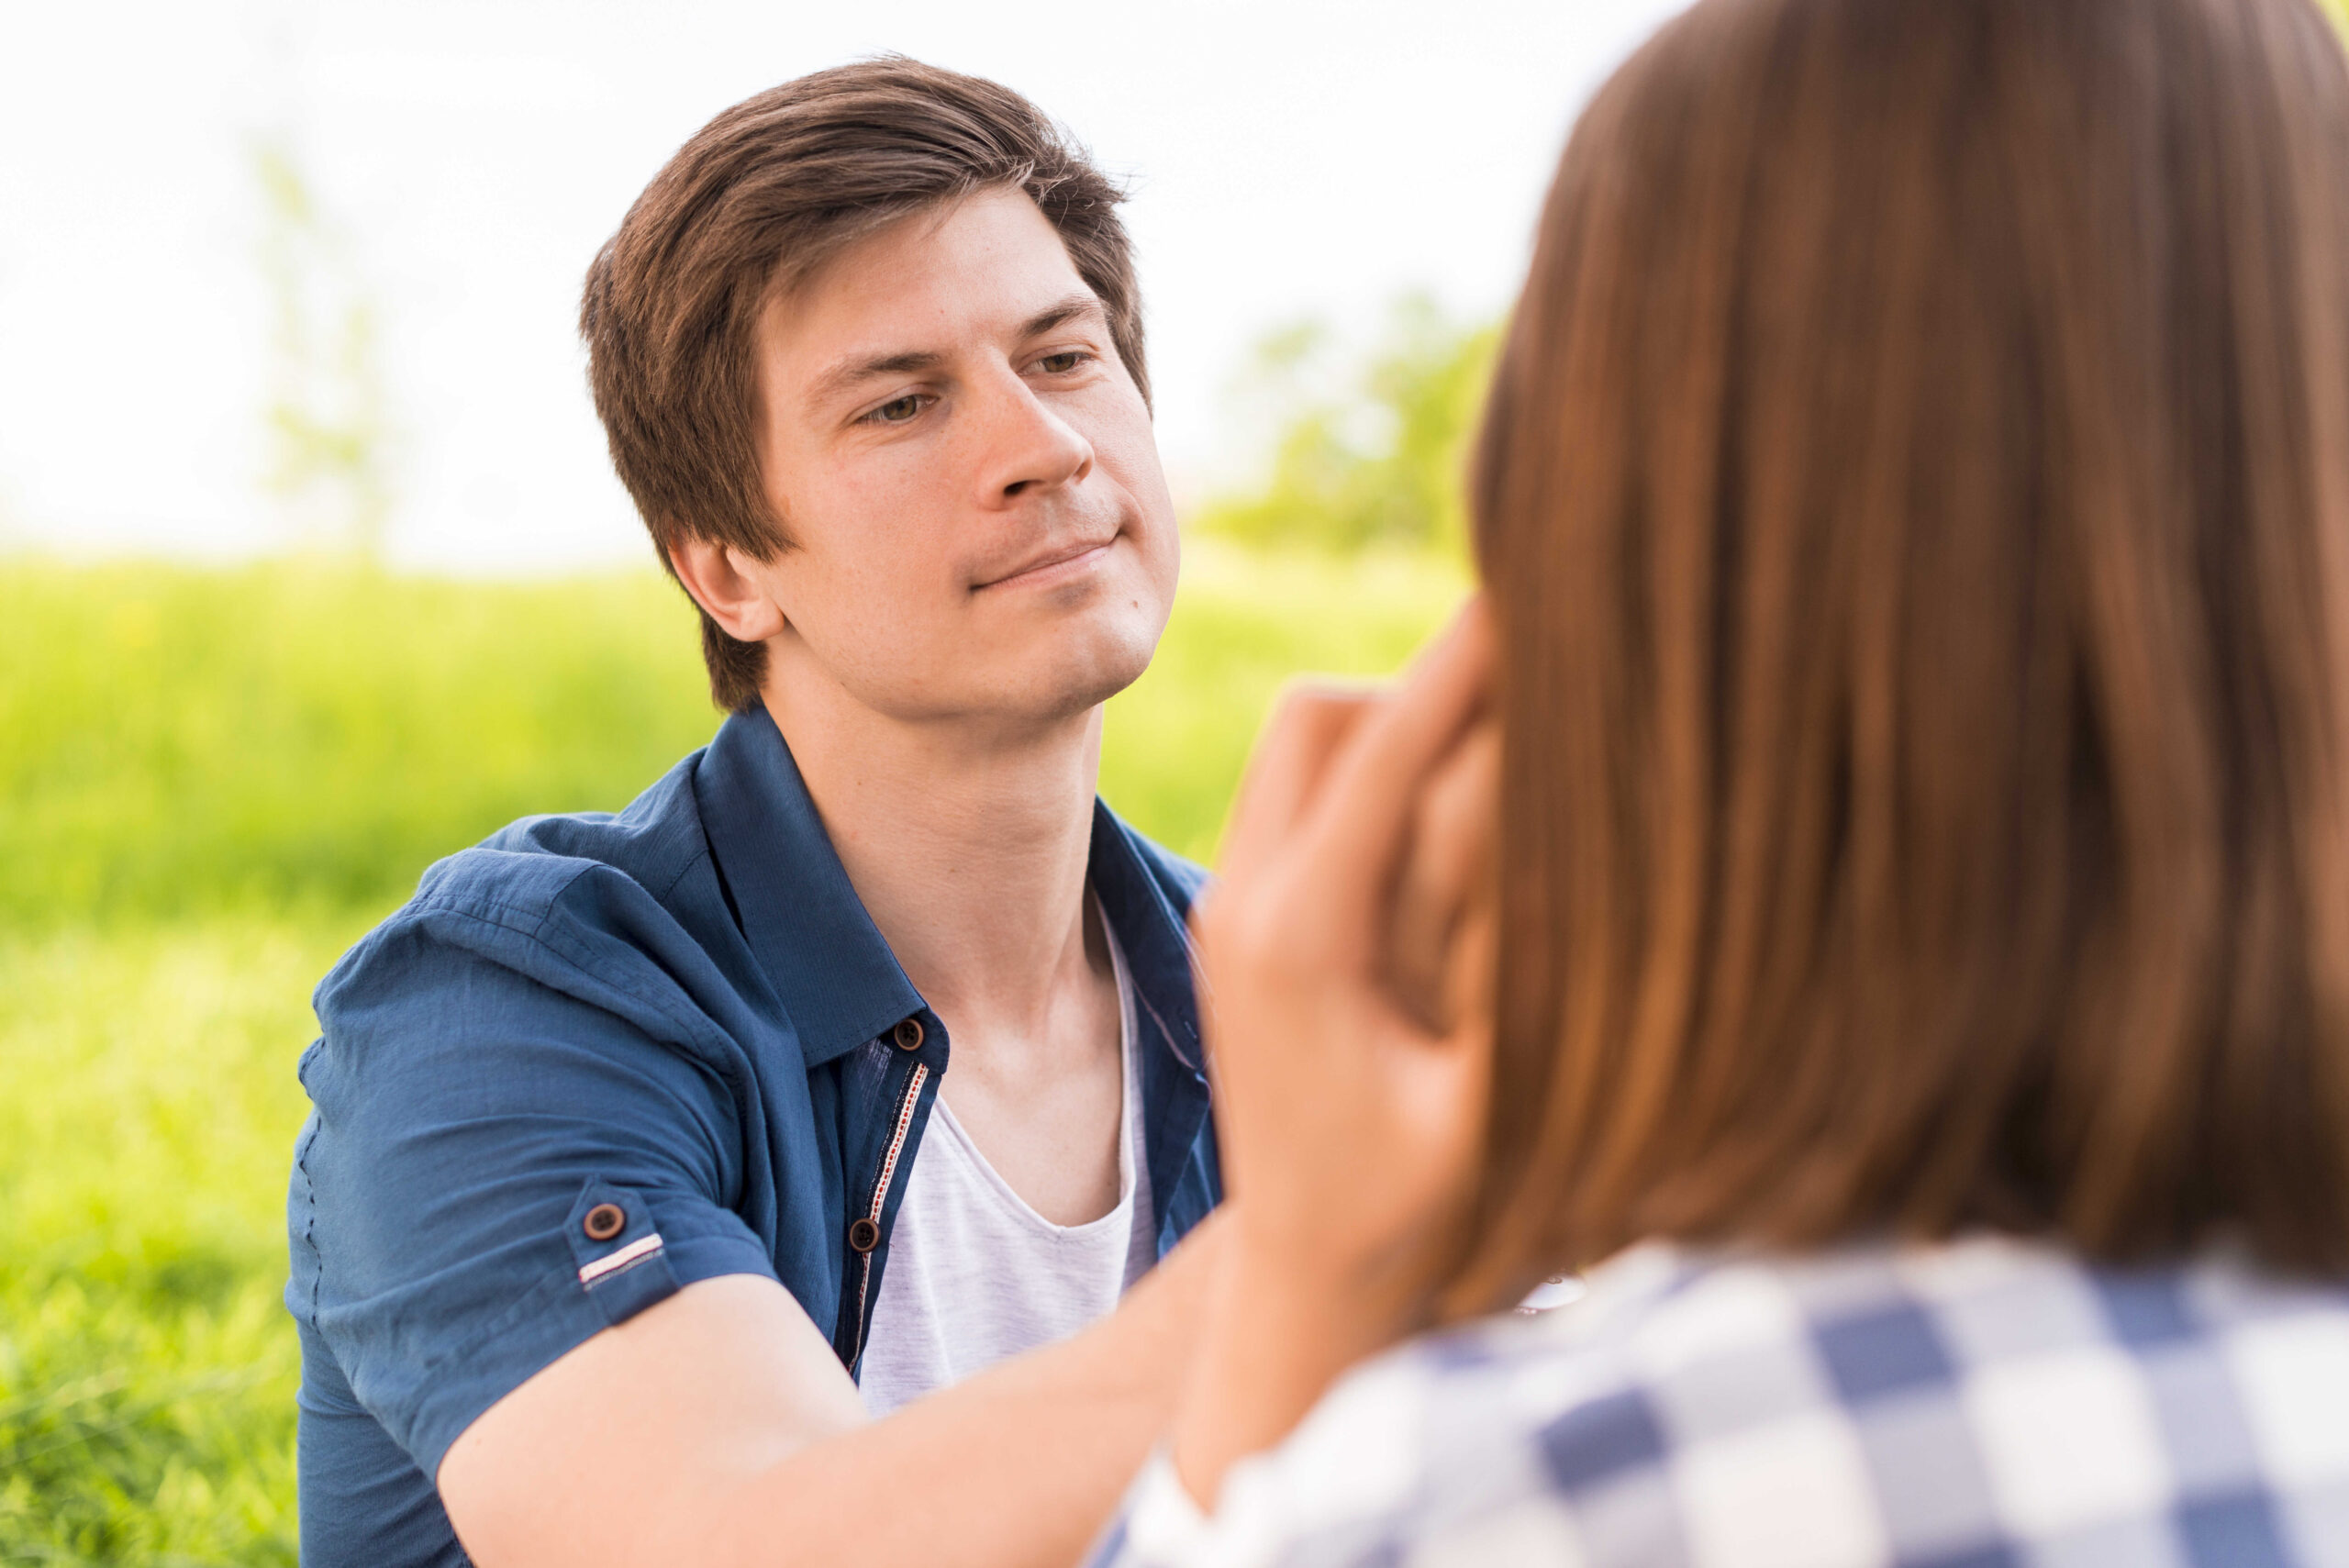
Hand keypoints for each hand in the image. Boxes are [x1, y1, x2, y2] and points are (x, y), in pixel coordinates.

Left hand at [1193, 598, 1498, 1325]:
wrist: (1307, 1287)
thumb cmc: (1414, 1219)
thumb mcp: (1493, 1113)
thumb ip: (1531, 979)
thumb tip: (1588, 845)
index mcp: (1300, 940)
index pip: (1386, 754)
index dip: (1461, 665)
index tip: (1525, 583)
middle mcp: (1244, 905)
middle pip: (1321, 717)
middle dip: (1424, 679)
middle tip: (1531, 658)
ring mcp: (1231, 910)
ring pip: (1299, 744)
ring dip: (1394, 721)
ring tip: (1501, 732)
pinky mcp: (1240, 923)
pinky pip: (1295, 794)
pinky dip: (1368, 767)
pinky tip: (1450, 797)